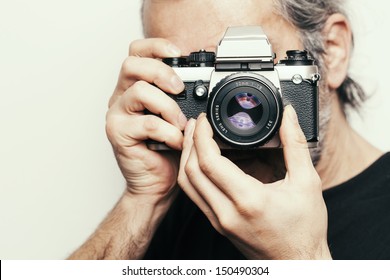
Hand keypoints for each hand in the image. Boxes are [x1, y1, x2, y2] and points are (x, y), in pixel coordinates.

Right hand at [106, 38, 186, 199]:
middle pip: (132, 64)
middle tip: (179, 89)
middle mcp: (122, 96)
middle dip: (161, 72)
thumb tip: (204, 82)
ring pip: (139, 90)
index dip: (156, 46)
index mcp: (135, 87)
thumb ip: (183, 99)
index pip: (137, 53)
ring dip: (168, 106)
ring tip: (180, 124)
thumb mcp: (178, 118)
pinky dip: (168, 131)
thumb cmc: (167, 150)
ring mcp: (117, 114)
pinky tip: (176, 141)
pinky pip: (146, 123)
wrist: (156, 182)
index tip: (178, 53)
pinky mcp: (117, 133)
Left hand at [178, 106, 330, 258]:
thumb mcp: (307, 183)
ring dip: (186, 158)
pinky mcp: (218, 224)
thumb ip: (296, 145)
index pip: (209, 162)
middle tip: (196, 124)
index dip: (201, 135)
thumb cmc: (304, 229)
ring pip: (187, 185)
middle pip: (190, 172)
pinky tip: (201, 162)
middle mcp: (227, 212)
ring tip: (194, 138)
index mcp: (249, 200)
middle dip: (189, 142)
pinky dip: (192, 174)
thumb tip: (288, 116)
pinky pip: (195, 195)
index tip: (205, 120)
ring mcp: (219, 221)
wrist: (297, 263)